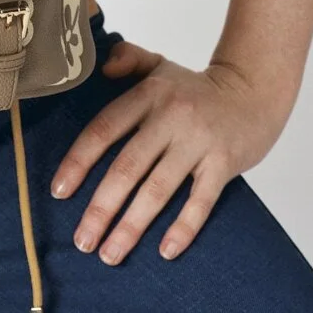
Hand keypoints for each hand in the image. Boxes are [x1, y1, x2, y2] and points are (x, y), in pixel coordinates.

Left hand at [49, 40, 293, 264]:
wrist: (253, 92)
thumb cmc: (194, 88)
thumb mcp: (158, 65)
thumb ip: (126, 58)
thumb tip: (102, 69)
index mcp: (148, 96)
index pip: (105, 129)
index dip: (79, 161)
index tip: (59, 192)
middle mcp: (170, 118)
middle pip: (127, 167)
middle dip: (101, 208)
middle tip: (82, 241)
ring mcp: (198, 142)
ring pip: (158, 190)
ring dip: (132, 226)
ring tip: (110, 254)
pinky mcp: (223, 163)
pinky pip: (201, 201)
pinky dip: (183, 228)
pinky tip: (165, 252)